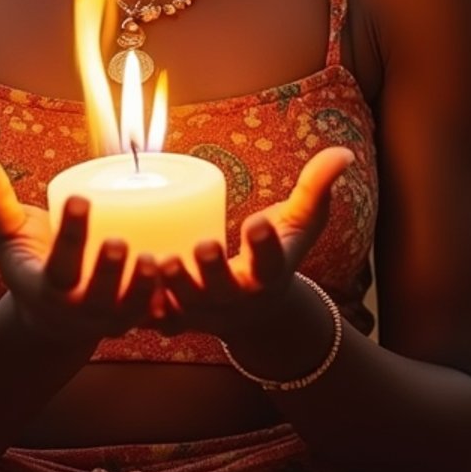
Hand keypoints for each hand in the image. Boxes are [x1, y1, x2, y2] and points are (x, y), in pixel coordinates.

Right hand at [0, 153, 159, 344]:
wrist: (51, 320)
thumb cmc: (32, 262)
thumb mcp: (9, 236)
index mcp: (45, 286)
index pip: (58, 263)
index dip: (70, 233)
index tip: (80, 200)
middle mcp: (77, 309)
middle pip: (96, 296)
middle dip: (108, 272)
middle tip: (121, 241)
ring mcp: (108, 320)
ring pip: (130, 311)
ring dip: (144, 290)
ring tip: (158, 259)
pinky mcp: (134, 321)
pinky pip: (155, 318)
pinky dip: (170, 304)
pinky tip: (185, 278)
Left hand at [153, 145, 354, 340]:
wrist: (257, 313)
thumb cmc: (277, 253)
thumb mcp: (301, 224)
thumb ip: (316, 188)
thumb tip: (343, 152)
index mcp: (268, 275)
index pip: (271, 262)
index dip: (265, 245)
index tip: (260, 222)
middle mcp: (237, 298)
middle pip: (223, 290)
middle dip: (212, 271)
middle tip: (203, 246)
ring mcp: (206, 313)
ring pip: (186, 306)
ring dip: (173, 288)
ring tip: (158, 260)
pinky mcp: (178, 319)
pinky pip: (159, 319)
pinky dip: (145, 311)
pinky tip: (126, 292)